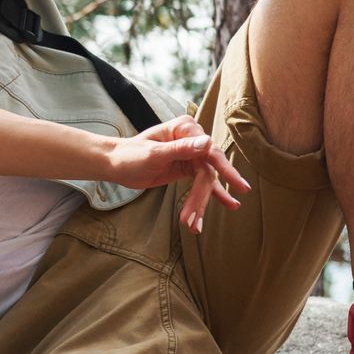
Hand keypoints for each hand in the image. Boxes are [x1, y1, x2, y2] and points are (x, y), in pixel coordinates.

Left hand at [102, 116, 249, 232]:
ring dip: (201, 204)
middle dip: (199, 198)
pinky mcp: (188, 168)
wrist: (114, 164)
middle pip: (208, 171)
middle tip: (193, 220)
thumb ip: (180, 149)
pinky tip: (229, 204)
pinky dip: (210, 197)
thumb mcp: (153, 154)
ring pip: (206, 181)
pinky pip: (203, 183)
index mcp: (185, 128)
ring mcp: (191, 154)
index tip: (238, 185)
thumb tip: (207, 142)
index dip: (224, 170)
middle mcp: (192, 139)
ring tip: (196, 226)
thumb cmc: (129, 155)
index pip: (209, 152)